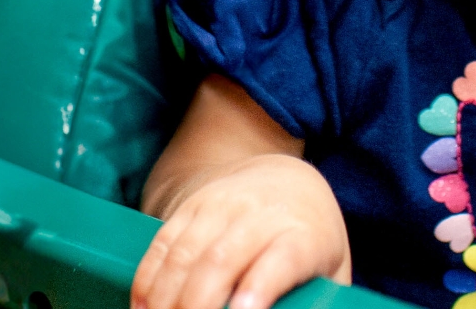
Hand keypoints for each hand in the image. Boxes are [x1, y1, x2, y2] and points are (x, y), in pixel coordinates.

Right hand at [131, 153, 349, 308]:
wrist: (287, 179)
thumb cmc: (310, 239)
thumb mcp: (332, 268)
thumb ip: (320, 301)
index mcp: (304, 234)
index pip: (283, 258)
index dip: (260, 287)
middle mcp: (263, 213)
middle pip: (223, 261)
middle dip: (198, 307)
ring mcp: (224, 205)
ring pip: (186, 256)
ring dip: (166, 300)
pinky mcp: (193, 205)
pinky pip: (163, 244)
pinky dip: (148, 280)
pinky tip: (143, 308)